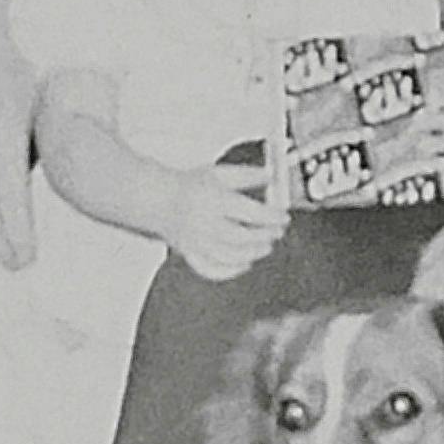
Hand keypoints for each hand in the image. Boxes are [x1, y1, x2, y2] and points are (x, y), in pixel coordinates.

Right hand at [169, 161, 288, 281]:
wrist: (160, 200)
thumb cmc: (192, 185)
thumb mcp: (220, 173)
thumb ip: (247, 175)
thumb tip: (272, 177)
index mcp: (212, 200)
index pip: (249, 212)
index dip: (271, 216)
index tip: (283, 216)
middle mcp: (203, 222)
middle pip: (241, 237)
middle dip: (265, 236)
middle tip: (277, 231)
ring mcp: (195, 242)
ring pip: (229, 256)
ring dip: (253, 253)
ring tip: (266, 245)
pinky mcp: (190, 255)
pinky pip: (211, 269)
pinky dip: (231, 270)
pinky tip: (245, 263)